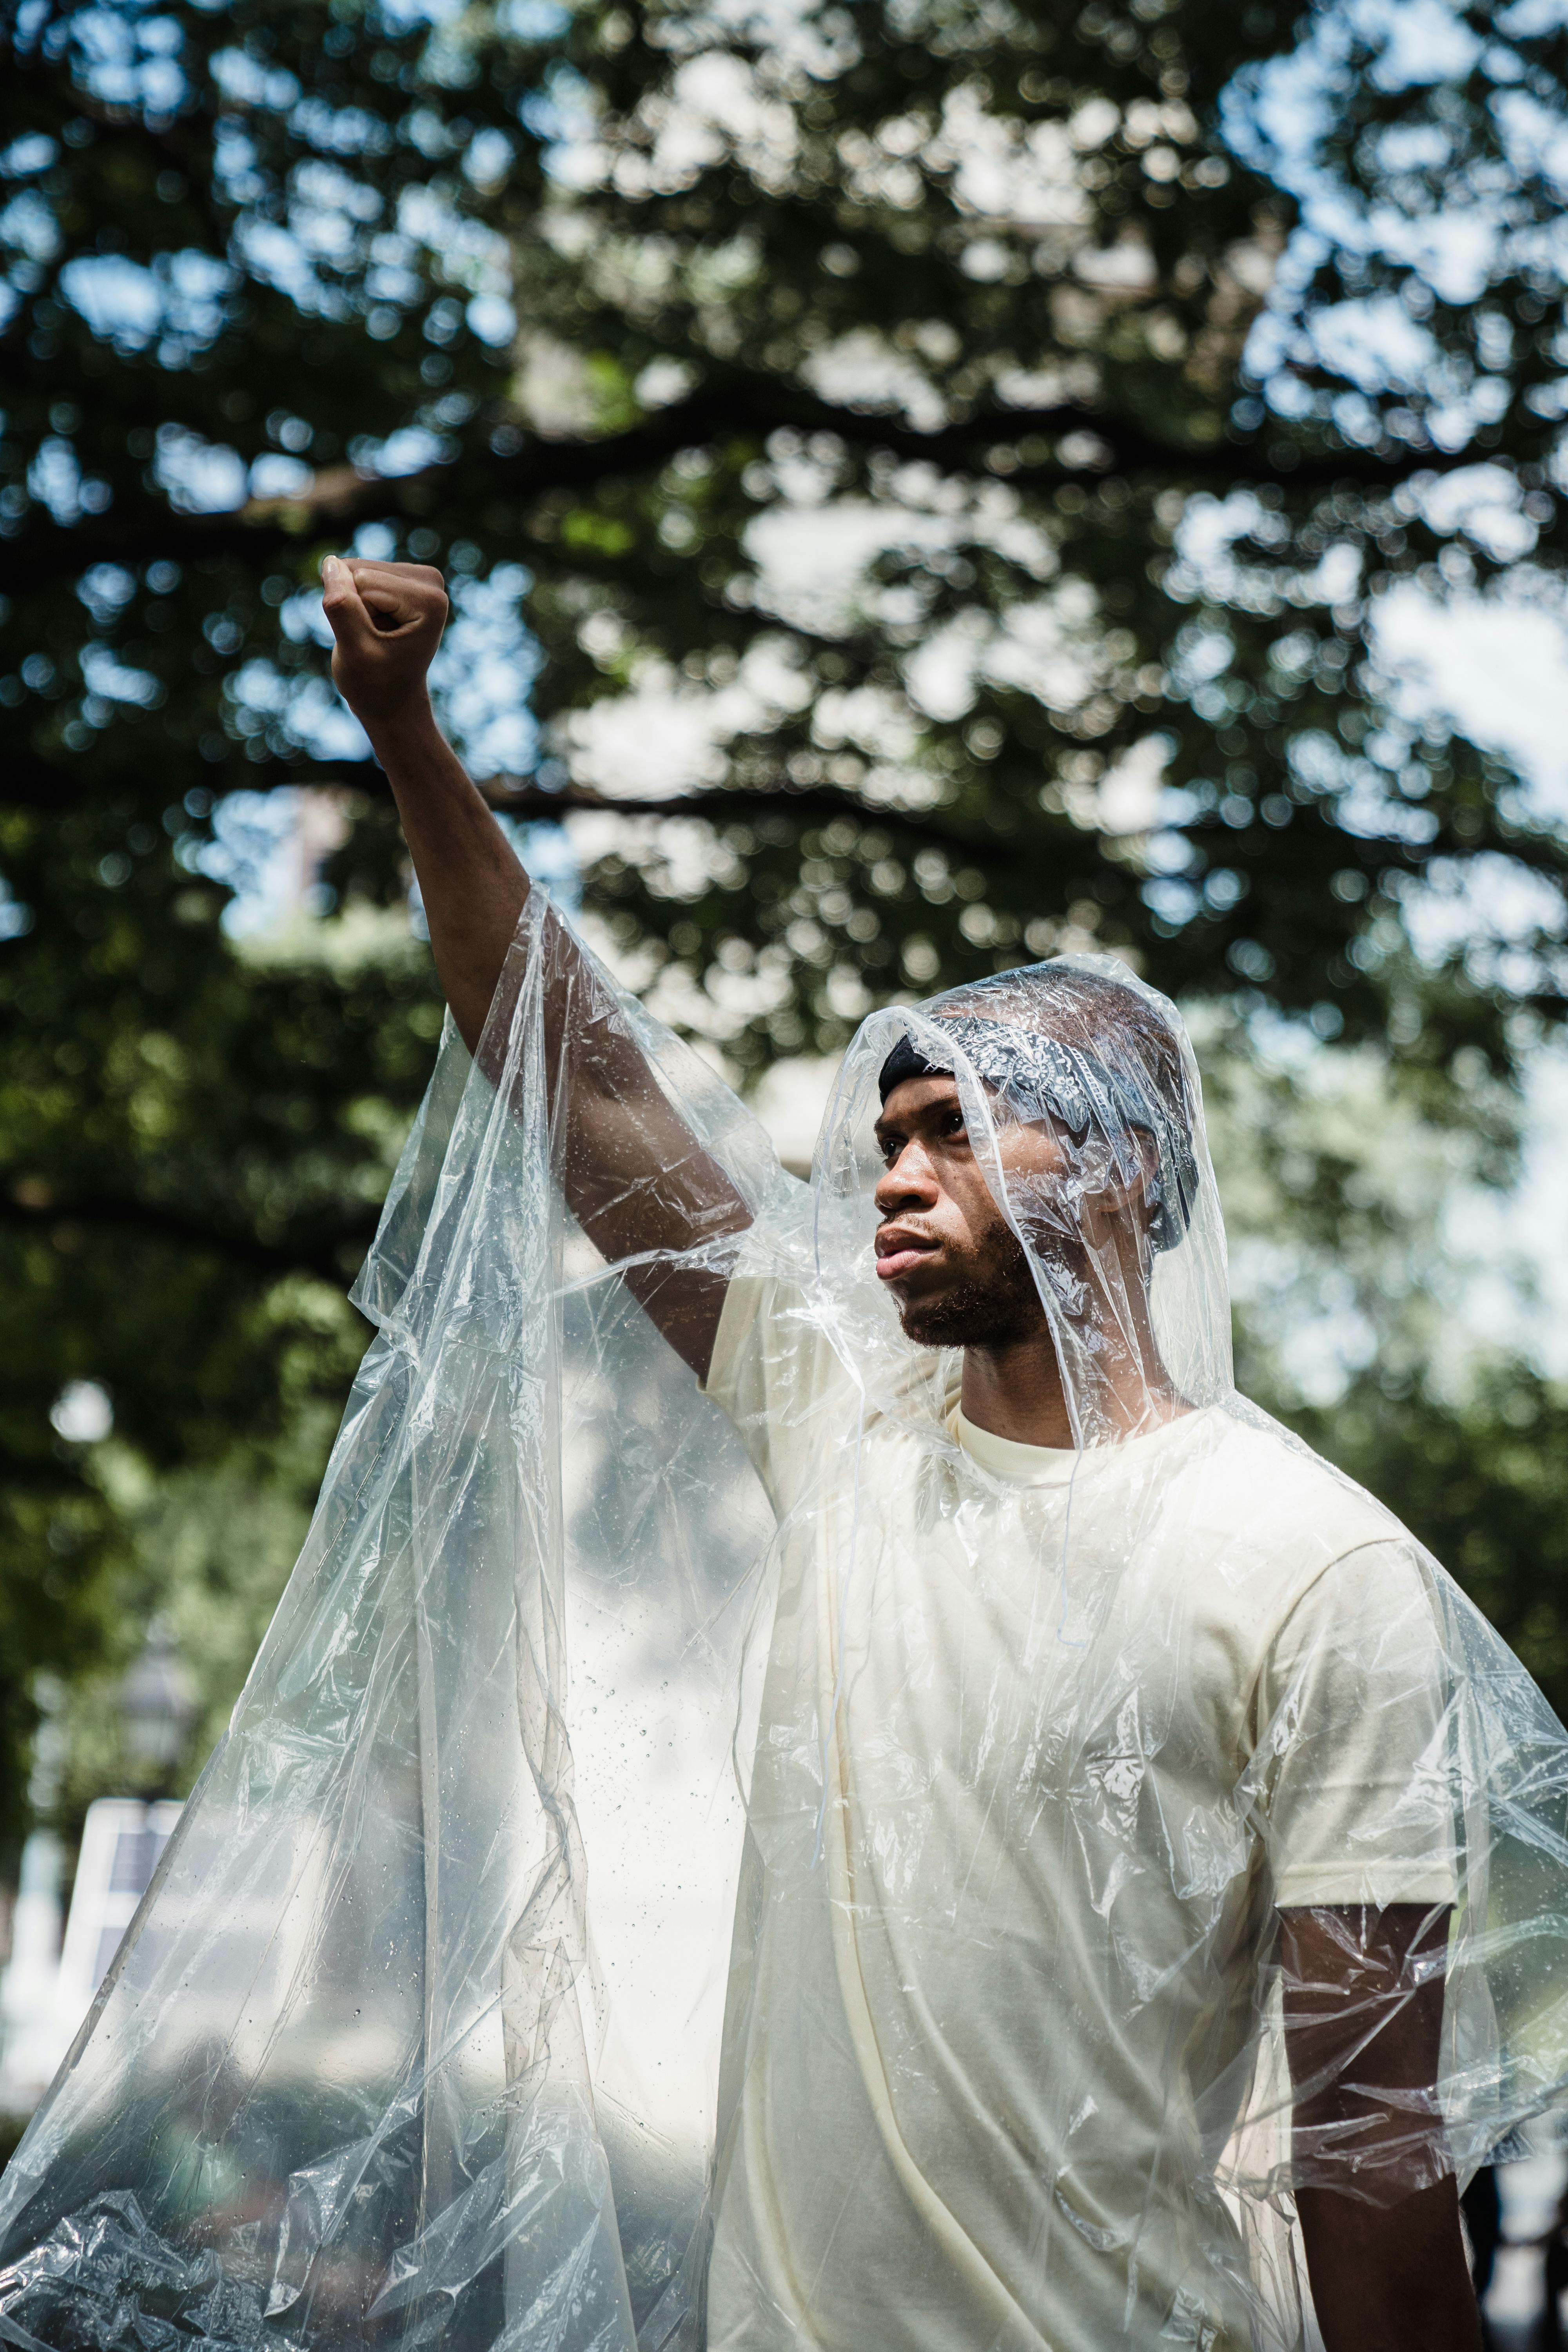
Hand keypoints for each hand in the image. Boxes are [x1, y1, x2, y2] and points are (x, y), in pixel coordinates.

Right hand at [321, 555, 447, 733]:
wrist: (393, 702)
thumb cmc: (375, 685)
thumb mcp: (354, 652)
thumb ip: (342, 607)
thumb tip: (330, 562)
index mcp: (430, 600)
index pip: (363, 582)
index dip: (357, 617)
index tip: (375, 644)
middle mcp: (431, 581)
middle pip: (361, 571)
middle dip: (356, 607)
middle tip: (373, 639)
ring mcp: (419, 577)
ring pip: (355, 570)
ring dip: (356, 605)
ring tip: (375, 634)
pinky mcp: (403, 576)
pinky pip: (355, 573)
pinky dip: (357, 601)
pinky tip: (375, 625)